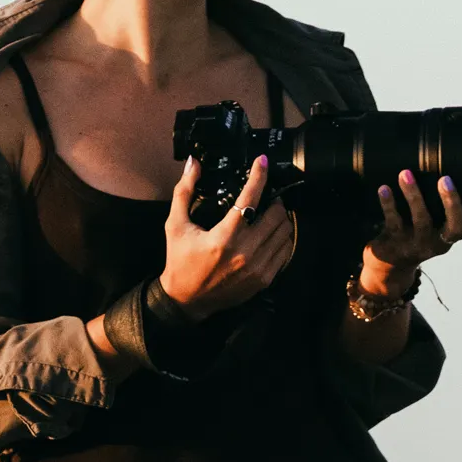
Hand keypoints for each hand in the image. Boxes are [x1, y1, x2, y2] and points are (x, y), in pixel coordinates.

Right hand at [158, 155, 294, 320]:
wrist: (187, 300)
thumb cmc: (180, 261)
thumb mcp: (175, 225)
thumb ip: (184, 192)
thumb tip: (193, 163)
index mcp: (224, 237)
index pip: (249, 199)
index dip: (258, 176)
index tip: (261, 161)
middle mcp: (245, 252)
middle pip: (276, 214)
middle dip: (273, 200)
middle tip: (265, 197)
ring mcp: (258, 267)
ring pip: (285, 232)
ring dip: (279, 219)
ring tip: (267, 215)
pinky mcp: (264, 279)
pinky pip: (285, 251)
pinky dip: (281, 239)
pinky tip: (268, 235)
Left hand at [361, 171, 461, 295]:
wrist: (389, 262)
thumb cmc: (418, 230)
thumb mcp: (436, 222)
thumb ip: (445, 204)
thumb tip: (451, 161)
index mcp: (452, 235)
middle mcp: (439, 241)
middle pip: (454, 227)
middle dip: (451, 203)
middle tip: (445, 179)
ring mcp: (418, 243)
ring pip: (421, 220)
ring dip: (414, 195)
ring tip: (406, 174)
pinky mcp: (396, 241)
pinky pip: (393, 221)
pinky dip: (389, 204)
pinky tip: (384, 188)